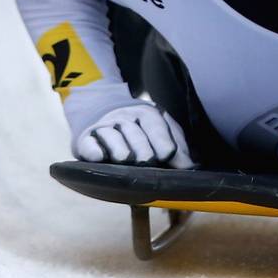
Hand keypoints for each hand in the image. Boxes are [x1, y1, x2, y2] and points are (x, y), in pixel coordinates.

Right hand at [75, 103, 194, 168]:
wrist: (99, 109)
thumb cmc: (139, 128)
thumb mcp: (161, 129)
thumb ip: (178, 147)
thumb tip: (192, 168)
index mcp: (147, 113)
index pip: (157, 128)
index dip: (164, 144)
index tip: (168, 157)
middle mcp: (125, 117)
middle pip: (137, 137)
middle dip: (144, 152)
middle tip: (148, 163)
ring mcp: (104, 127)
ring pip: (115, 140)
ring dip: (121, 152)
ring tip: (126, 160)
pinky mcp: (85, 139)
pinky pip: (90, 146)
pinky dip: (95, 152)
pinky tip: (100, 157)